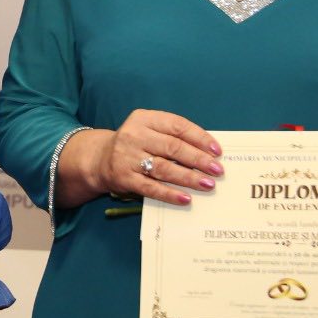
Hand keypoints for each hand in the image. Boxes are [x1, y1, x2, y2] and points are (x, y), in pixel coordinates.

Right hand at [60, 109, 222, 208]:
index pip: (177, 126)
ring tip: (207, 184)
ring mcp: (127, 157)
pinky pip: (150, 187)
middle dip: (198, 160)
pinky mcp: (124, 177)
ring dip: (188, 177)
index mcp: (143, 119)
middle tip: (217, 170)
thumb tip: (208, 152)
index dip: (199, 138)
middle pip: (173, 147)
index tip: (217, 150)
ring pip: (164, 168)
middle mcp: (134, 135)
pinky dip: (169, 193)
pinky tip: (185, 198)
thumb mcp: (149, 130)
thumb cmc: (135, 144)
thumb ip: (172, 136)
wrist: (99, 159)